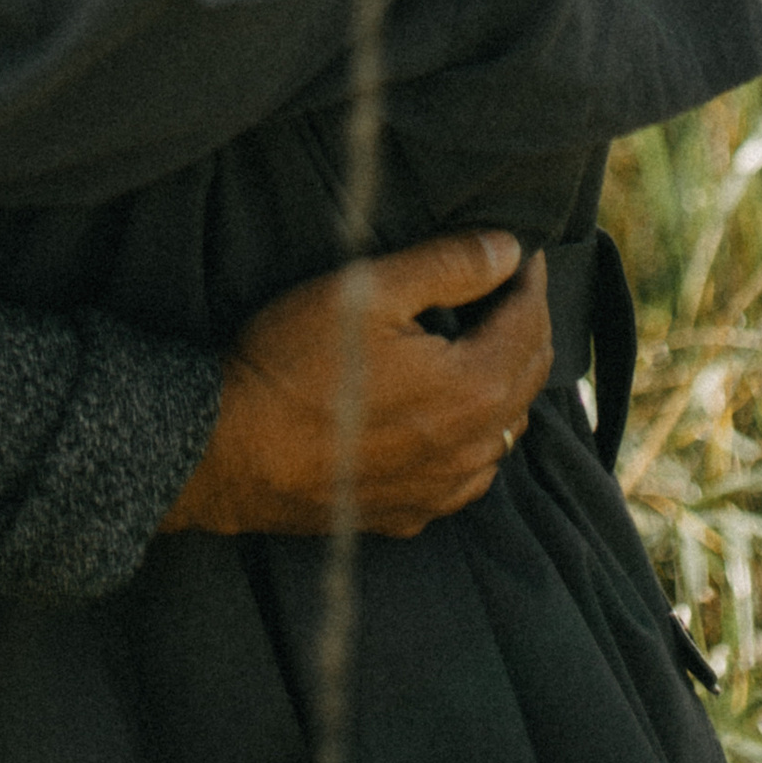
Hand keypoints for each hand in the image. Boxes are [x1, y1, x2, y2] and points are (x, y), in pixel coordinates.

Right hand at [157, 234, 551, 540]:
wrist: (231, 451)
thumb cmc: (294, 363)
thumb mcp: (368, 292)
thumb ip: (448, 266)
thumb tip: (510, 249)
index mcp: (471, 388)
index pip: (530, 326)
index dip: (529, 280)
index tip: (521, 250)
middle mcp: (471, 448)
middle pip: (528, 379)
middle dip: (526, 326)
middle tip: (508, 287)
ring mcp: (443, 489)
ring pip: (504, 430)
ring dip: (505, 382)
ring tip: (482, 343)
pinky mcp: (413, 513)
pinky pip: (470, 472)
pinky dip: (476, 436)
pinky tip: (450, 415)